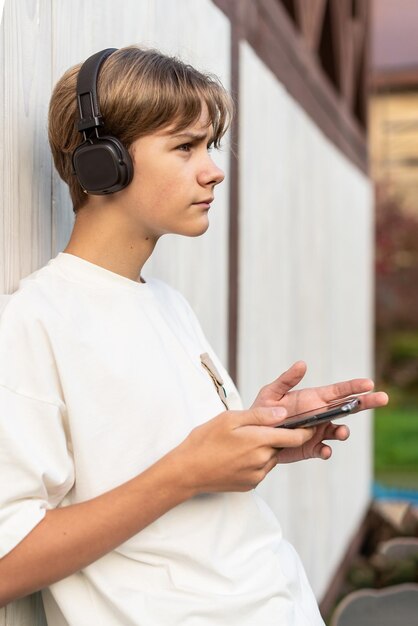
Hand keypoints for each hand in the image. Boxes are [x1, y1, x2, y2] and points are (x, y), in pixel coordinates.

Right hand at [173, 407, 315, 492]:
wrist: (188, 471)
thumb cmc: (205, 441)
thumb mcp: (230, 419)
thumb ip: (259, 416)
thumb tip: (283, 413)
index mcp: (259, 441)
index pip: (294, 437)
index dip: (305, 430)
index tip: (310, 423)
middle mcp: (262, 460)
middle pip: (282, 447)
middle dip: (278, 437)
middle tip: (260, 429)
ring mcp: (257, 475)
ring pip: (271, 458)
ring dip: (266, 449)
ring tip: (243, 443)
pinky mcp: (250, 485)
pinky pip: (261, 469)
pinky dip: (255, 461)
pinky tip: (237, 456)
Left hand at [251, 361, 388, 462]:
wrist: (255, 435)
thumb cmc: (263, 409)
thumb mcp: (272, 392)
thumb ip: (286, 380)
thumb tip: (302, 364)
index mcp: (314, 398)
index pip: (339, 391)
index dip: (354, 387)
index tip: (369, 384)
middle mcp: (320, 414)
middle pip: (348, 408)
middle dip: (366, 403)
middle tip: (382, 399)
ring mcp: (318, 432)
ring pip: (338, 430)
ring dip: (343, 431)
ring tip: (341, 432)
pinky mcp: (311, 448)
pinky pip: (324, 450)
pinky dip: (326, 450)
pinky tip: (324, 450)